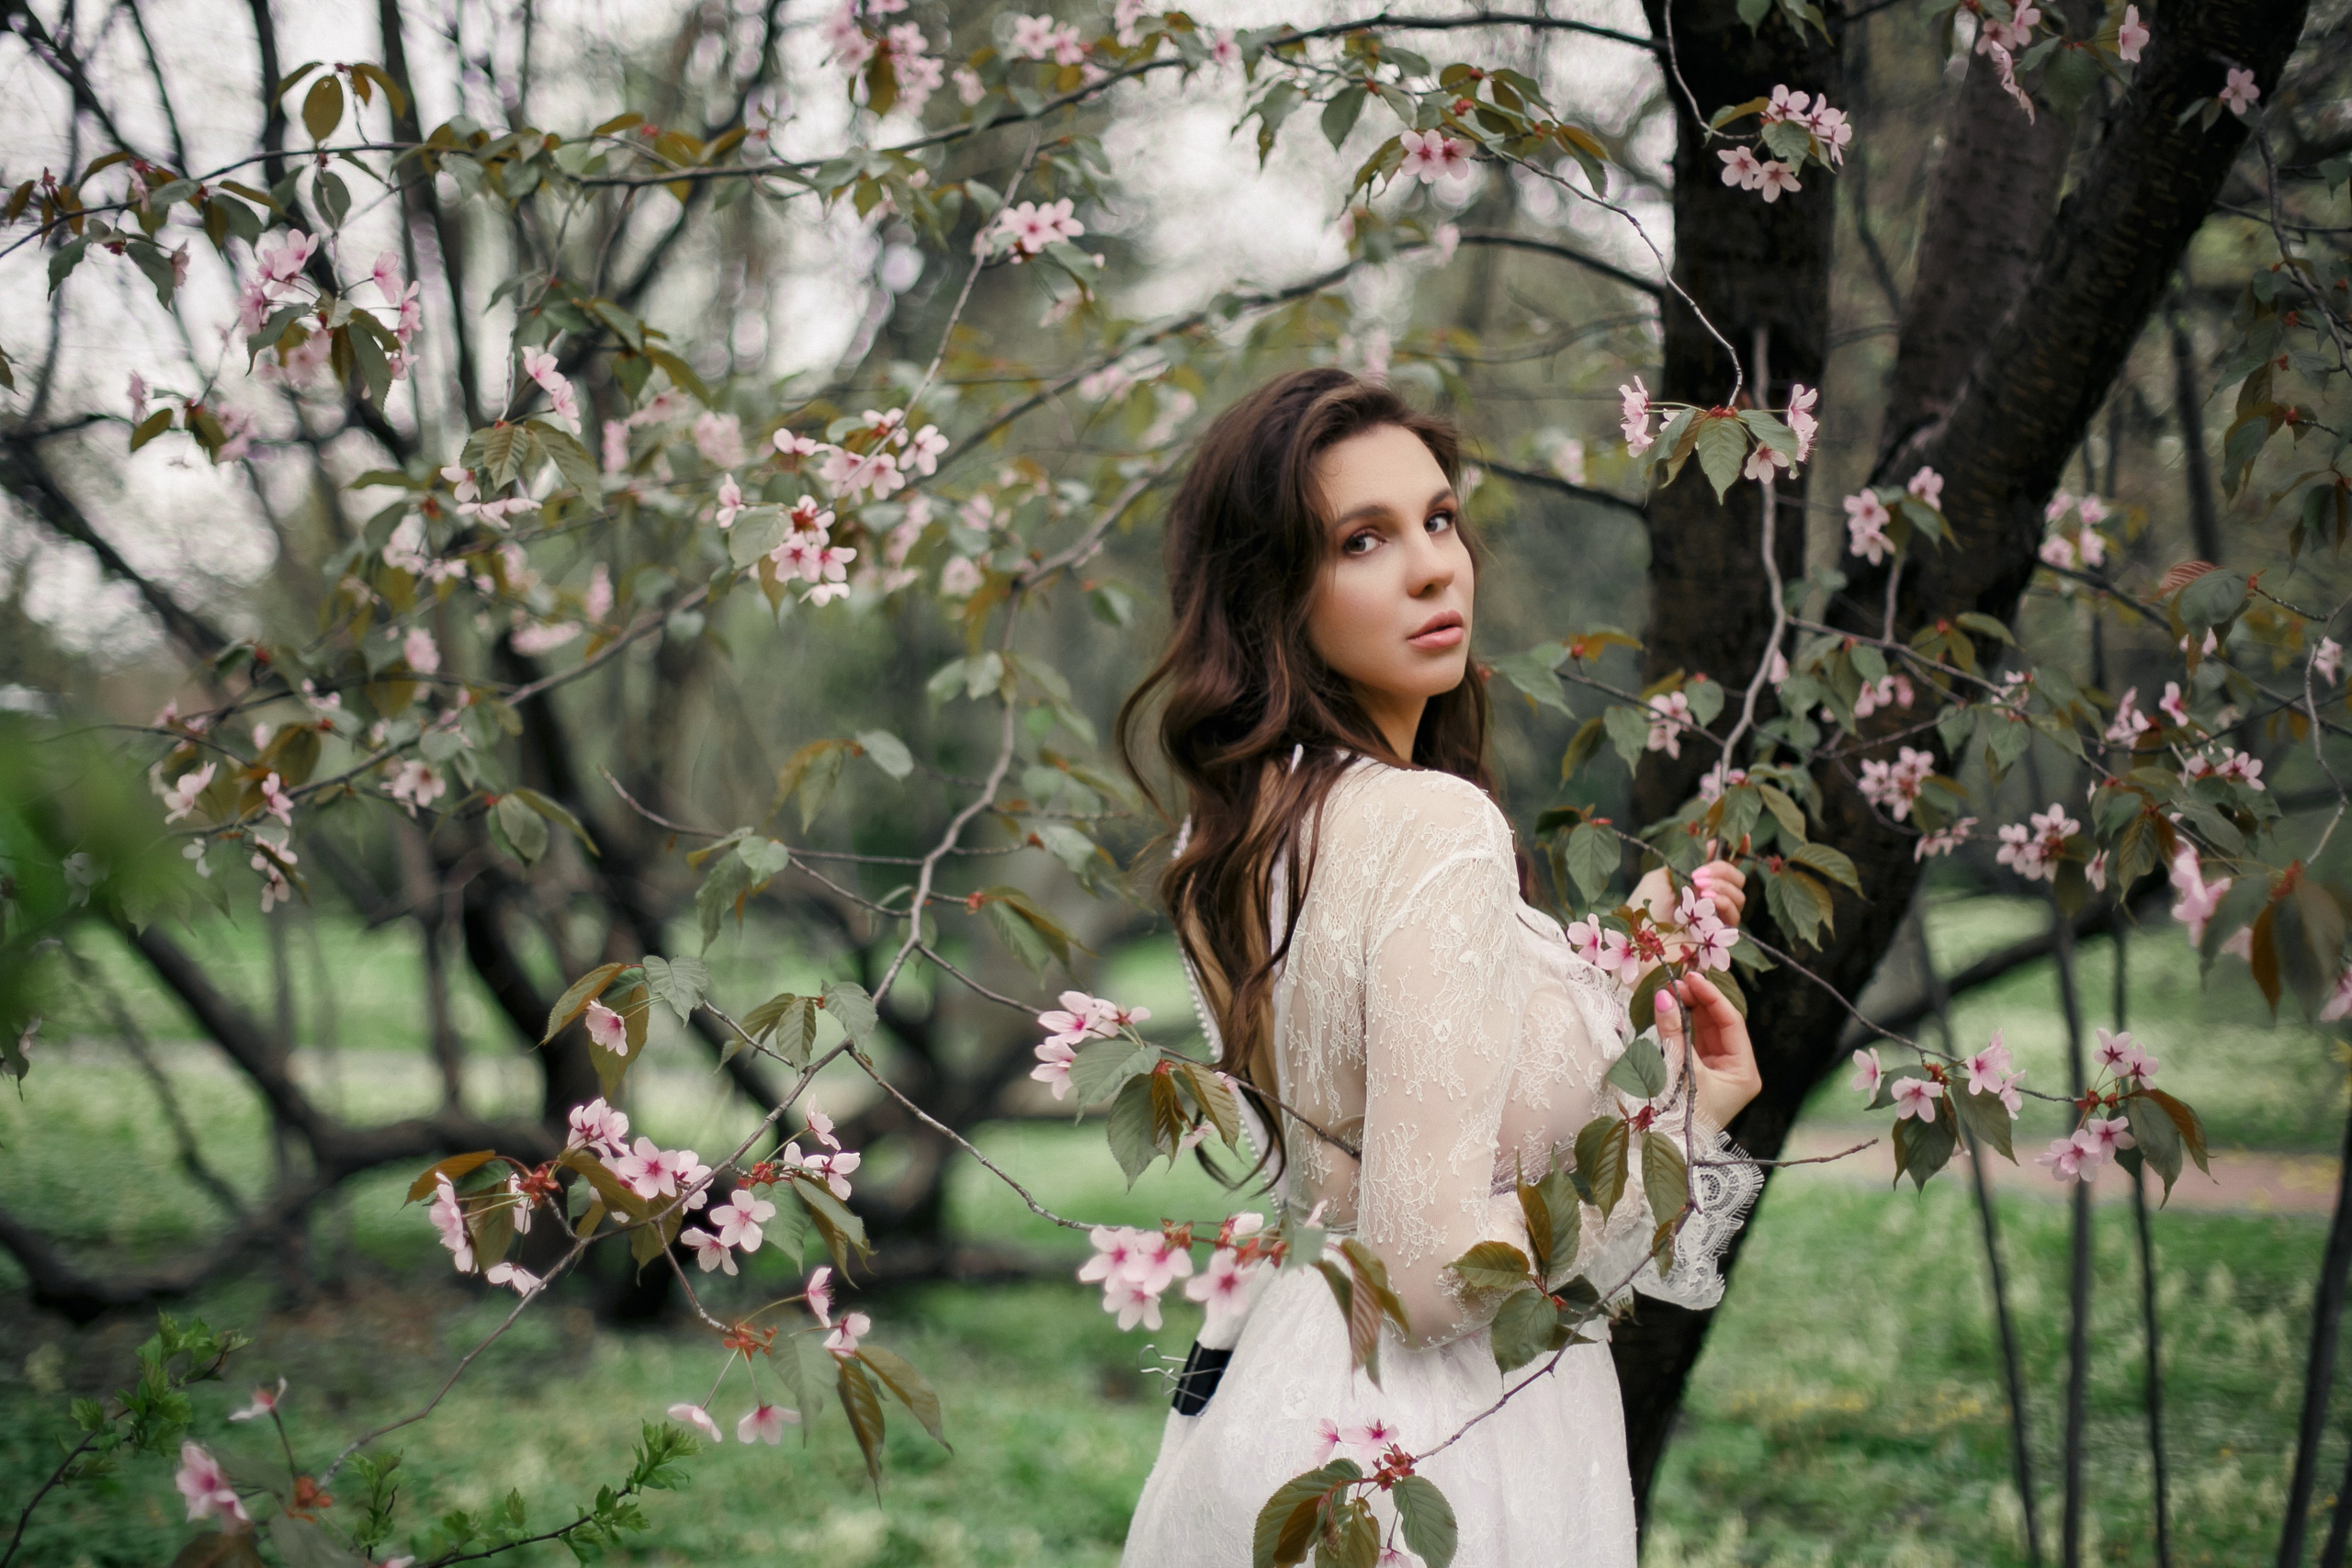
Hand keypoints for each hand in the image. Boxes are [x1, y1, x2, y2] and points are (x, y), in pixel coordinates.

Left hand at [1630, 842, 1746, 969]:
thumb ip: (1690, 860)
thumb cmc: (1643, 907)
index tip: (1743, 836)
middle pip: (1737, 878)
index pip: (1726, 864)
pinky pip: (1735, 916)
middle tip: (1698, 875)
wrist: (1637, 939)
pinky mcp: (1718, 937)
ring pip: (1739, 896)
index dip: (1738, 850)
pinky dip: (1723, 903)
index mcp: (1695, 882)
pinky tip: (1707, 899)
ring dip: (1721, 886)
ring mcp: (1715, 917)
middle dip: (1723, 869)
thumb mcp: (1662, 876)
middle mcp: (1708, 898)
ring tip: (1698, 888)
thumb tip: (1714, 843)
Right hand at [1655, 973, 1760, 1129]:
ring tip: (1671, 992)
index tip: (1691, 978)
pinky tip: (1671, 1011)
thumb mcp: (1678, 1071)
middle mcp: (1736, 1071)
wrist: (1667, 1151)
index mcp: (1744, 1073)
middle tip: (1676, 982)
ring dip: (1689, 1012)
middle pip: (1720, 1026)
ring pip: (1706, 1032)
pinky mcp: (1701, 1076)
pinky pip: (1695, 1044)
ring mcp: (1719, 1073)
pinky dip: (1682, 1027)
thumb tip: (1664, 996)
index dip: (1711, 998)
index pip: (1732, 1023)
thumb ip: (1672, 1032)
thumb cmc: (1679, 1116)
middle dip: (1699, 1002)